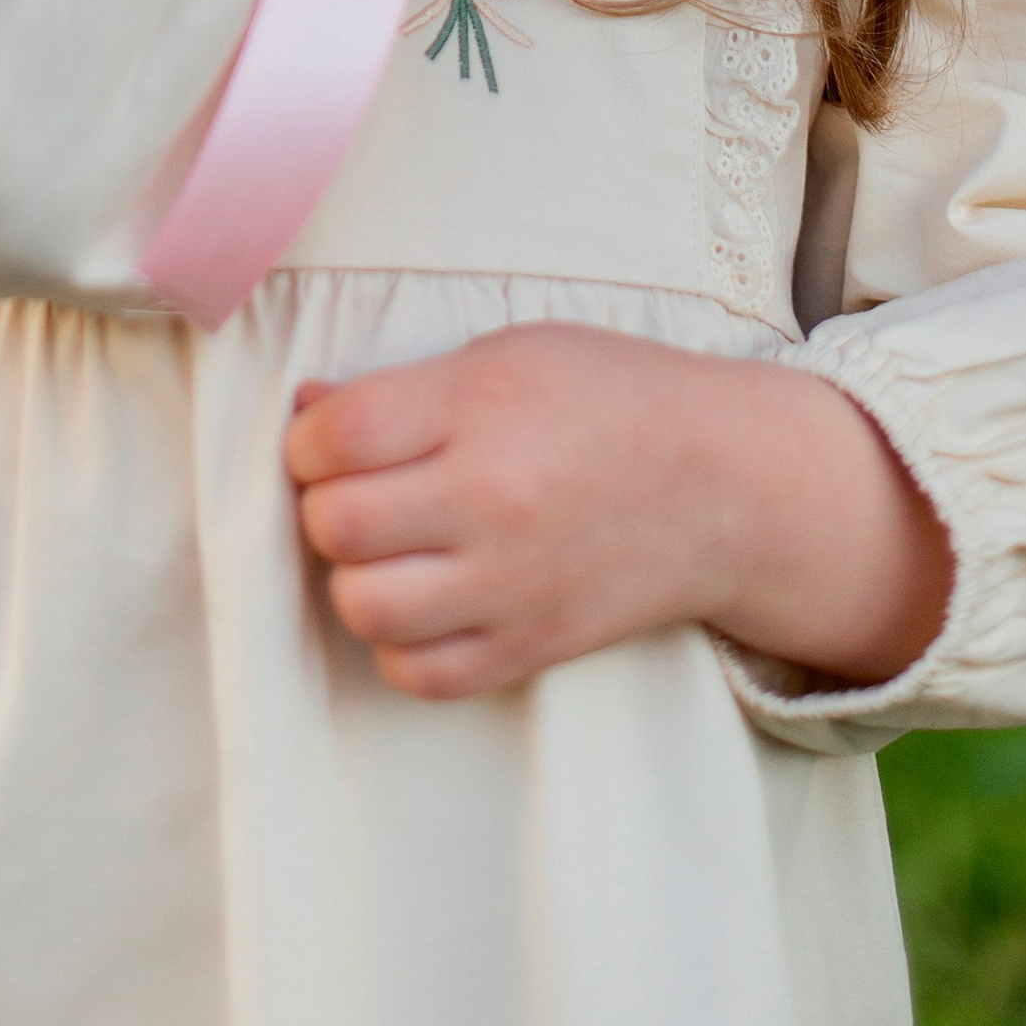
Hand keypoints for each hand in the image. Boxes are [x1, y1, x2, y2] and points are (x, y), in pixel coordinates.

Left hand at [286, 322, 951, 700]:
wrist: (723, 485)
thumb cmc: (610, 398)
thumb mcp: (507, 352)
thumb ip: (402, 386)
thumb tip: (303, 410)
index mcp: (479, 407)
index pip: (334, 437)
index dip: (309, 438)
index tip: (331, 437)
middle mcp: (490, 500)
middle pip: (338, 524)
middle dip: (326, 504)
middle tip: (361, 489)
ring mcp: (510, 584)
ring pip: (364, 607)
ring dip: (357, 576)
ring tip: (389, 548)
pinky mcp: (529, 648)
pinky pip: (419, 673)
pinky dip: (401, 644)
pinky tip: (424, 601)